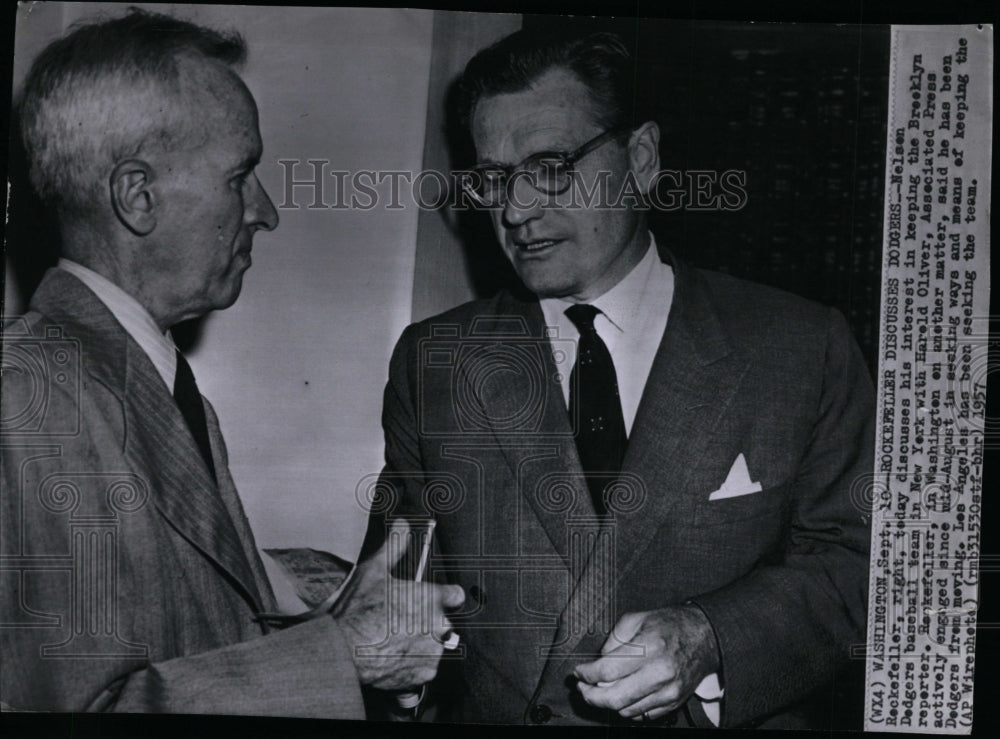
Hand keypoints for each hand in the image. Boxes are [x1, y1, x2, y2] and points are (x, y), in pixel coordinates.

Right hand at [335, 520, 464, 689]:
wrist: (343, 649)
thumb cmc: (358, 609)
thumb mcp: (374, 570)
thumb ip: (394, 546)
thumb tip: (403, 523)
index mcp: (431, 598)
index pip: (455, 595)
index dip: (444, 596)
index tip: (431, 600)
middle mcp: (438, 625)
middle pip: (443, 622)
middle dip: (427, 622)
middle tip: (401, 623)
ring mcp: (433, 651)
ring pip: (435, 645)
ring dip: (421, 644)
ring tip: (394, 641)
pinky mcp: (424, 673)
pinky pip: (425, 667)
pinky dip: (413, 665)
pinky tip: (393, 657)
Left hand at [573, 605, 719, 720]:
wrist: (705, 637)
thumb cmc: (670, 624)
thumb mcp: (637, 618)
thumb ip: (614, 639)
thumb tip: (599, 661)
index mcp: (649, 647)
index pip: (607, 671)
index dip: (587, 674)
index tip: (578, 673)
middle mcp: (660, 672)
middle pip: (614, 697)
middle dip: (591, 696)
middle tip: (582, 688)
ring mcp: (668, 690)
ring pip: (626, 709)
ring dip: (608, 703)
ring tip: (601, 690)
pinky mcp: (674, 702)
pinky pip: (642, 714)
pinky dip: (627, 708)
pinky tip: (623, 694)